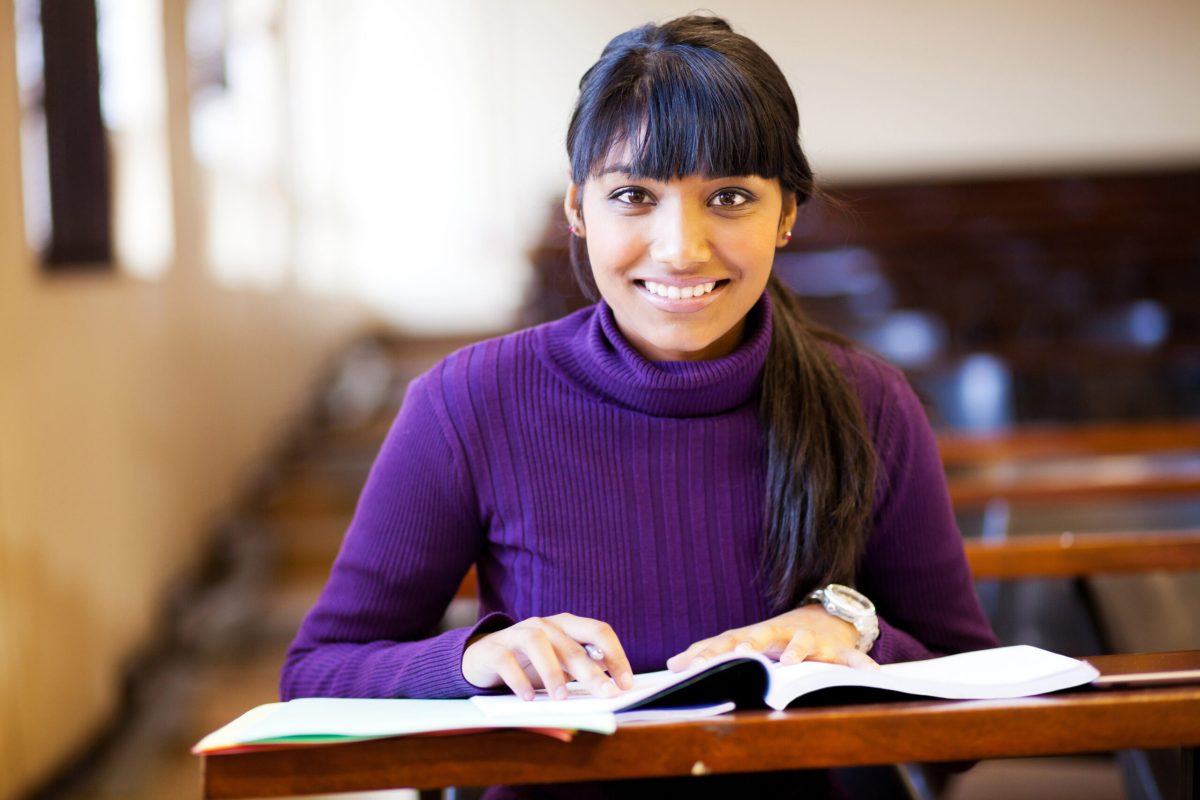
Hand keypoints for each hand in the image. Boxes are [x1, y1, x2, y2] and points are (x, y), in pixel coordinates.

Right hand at [462, 613, 635, 700]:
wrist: (482, 657)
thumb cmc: (529, 663)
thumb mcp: (558, 664)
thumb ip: (580, 670)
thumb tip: (610, 688)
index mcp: (566, 625)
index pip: (598, 631)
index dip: (616, 655)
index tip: (626, 683)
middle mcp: (544, 625)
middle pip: (572, 646)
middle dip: (592, 672)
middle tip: (606, 694)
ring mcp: (517, 633)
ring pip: (538, 645)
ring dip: (552, 673)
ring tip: (562, 697)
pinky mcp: (494, 648)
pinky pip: (507, 661)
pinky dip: (519, 680)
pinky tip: (528, 698)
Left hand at [666, 606, 878, 671]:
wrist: (824, 615)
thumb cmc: (776, 636)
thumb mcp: (745, 641)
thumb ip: (712, 651)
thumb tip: (672, 664)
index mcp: (753, 635)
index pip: (724, 642)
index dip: (705, 653)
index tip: (684, 666)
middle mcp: (777, 633)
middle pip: (758, 636)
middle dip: (747, 646)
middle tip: (737, 656)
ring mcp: (807, 638)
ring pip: (802, 642)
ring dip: (797, 650)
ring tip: (793, 662)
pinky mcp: (835, 647)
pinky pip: (848, 658)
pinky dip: (859, 664)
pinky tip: (870, 674)